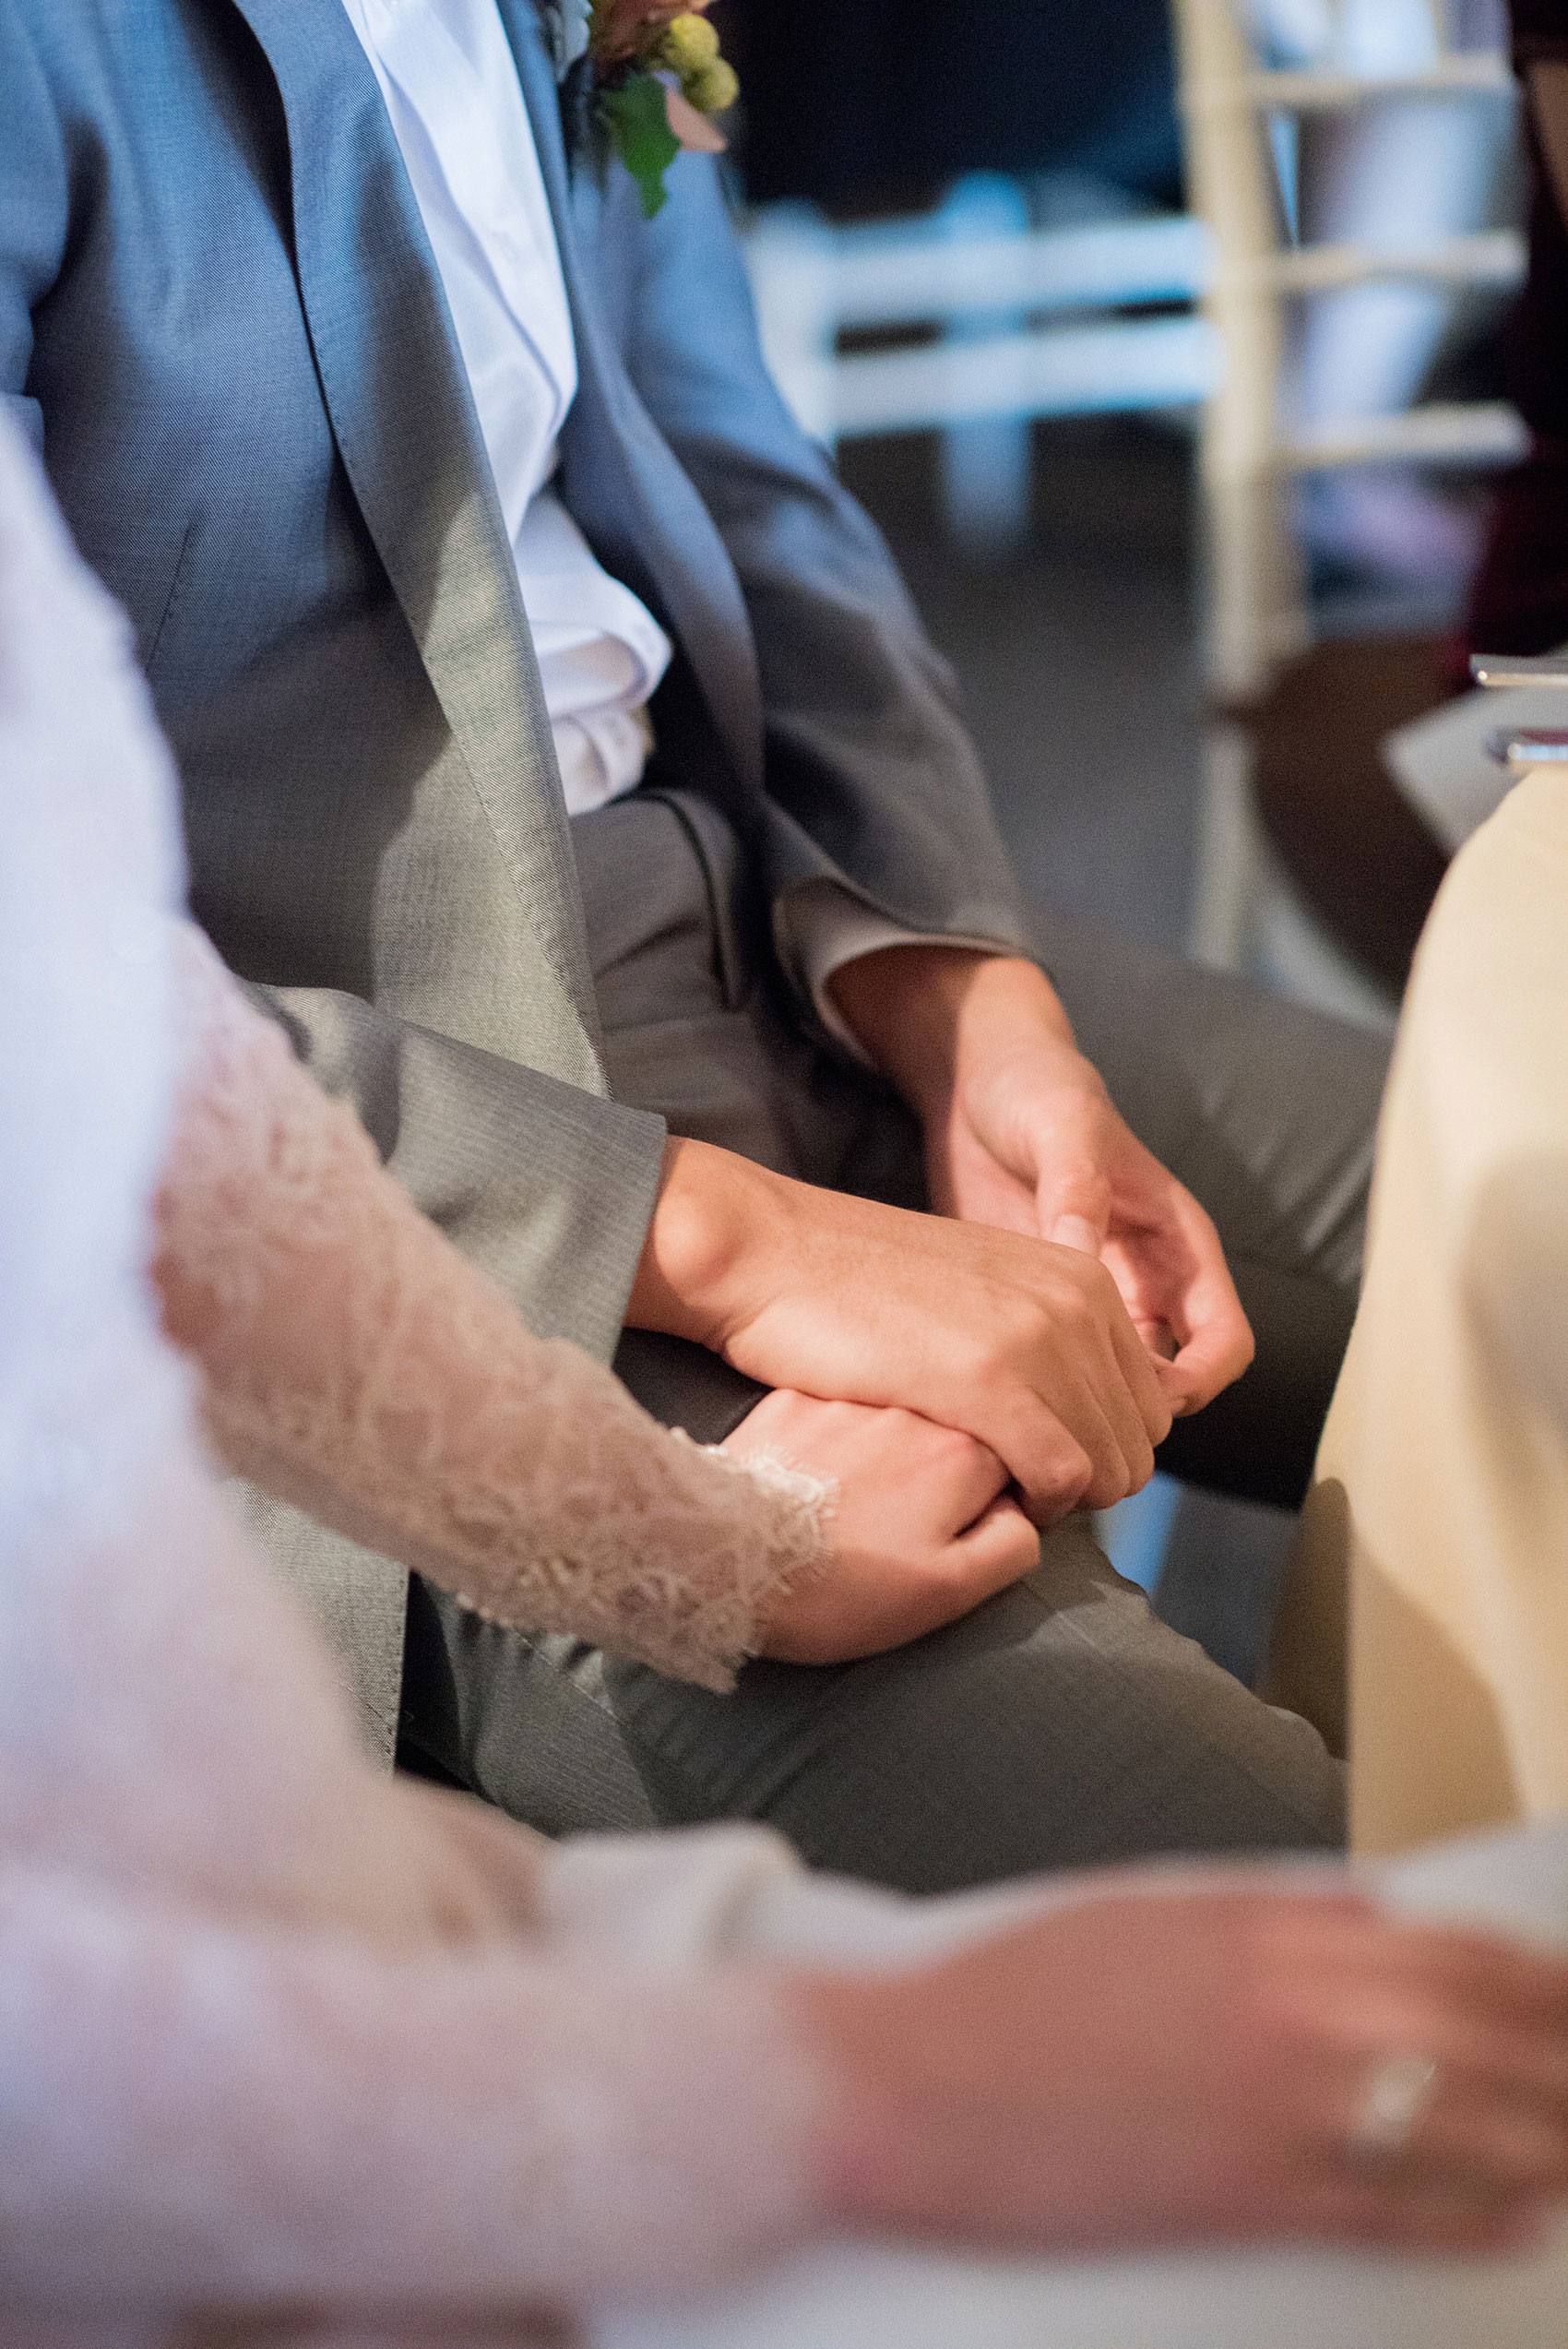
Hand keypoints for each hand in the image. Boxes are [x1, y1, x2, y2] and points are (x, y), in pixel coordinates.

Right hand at [628, 1138, 1171, 1521]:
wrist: (771, 1253)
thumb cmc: (857, 1283)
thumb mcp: (981, 1285)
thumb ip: (1042, 1327)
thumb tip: (1074, 1398)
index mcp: (1085, 1275)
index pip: (1149, 1404)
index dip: (1100, 1452)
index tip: (1034, 1462)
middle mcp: (1078, 1300)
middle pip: (1138, 1444)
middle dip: (1088, 1484)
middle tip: (1013, 1489)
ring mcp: (1038, 1337)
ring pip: (1109, 1469)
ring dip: (1060, 1502)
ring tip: (992, 1491)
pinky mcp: (989, 1379)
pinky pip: (1061, 1476)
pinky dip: (1035, 1506)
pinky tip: (982, 1494)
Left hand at [723, 1390, 1038, 1663]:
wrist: (721, 1563)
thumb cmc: (840, 1591)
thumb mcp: (949, 1592)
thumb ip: (1012, 1543)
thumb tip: (1021, 1509)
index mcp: (963, 1452)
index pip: (1016, 1455)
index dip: (992, 1497)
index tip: (956, 1532)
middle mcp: (913, 1408)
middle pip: (957, 1430)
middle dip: (942, 1474)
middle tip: (899, 1529)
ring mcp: (850, 1399)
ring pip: (897, 1422)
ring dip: (888, 1457)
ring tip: (853, 1512)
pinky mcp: (792, 1400)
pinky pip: (836, 1418)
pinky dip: (834, 1446)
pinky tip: (814, 1488)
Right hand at [793, 1885, 1567, 2255]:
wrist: (898, 2081)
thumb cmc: (1006, 1994)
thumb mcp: (1142, 1907)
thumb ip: (1270, 1907)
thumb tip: (1375, 1915)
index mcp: (1256, 1922)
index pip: (1449, 1944)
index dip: (1533, 1975)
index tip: (1566, 1987)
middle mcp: (1285, 2005)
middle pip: (1481, 2029)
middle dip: (1562, 2051)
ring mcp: (1272, 2106)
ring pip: (1464, 2121)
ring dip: (1546, 2133)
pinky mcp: (1245, 2197)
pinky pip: (1399, 2209)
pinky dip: (1477, 2211)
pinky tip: (1519, 2209)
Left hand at [830, 949, 1253, 1416]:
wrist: (976, 1082)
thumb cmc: (1039, 1090)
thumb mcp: (1064, 1128)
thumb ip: (1077, 1192)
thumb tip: (1081, 1260)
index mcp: (1177, 1245)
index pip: (1224, 1342)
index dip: (1198, 1382)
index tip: (1143, 1402)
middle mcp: (1144, 1282)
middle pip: (1170, 1383)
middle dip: (1136, 1416)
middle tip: (1075, 1433)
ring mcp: (1092, 1301)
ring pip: (1112, 1387)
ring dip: (1085, 1410)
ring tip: (1033, 1424)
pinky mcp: (1040, 1307)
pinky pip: (1054, 1368)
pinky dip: (1037, 1389)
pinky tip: (994, 1395)